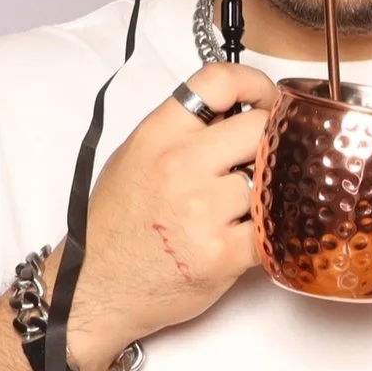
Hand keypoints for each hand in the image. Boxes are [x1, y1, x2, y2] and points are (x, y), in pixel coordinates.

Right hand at [69, 62, 278, 369]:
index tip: (269, 100)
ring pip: (272, 178)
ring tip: (254, 201)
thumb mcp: (137, 158)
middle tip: (268, 158)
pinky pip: (276, 227)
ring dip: (273, 189)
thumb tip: (242, 110)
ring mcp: (203, 210)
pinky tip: (264, 229)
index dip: (256, 85)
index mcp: (157, 136)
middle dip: (273, 142)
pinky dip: (279, 227)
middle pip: (261, 128)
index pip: (217, 81)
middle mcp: (180, 166)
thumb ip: (186, 131)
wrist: (93, 289)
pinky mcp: (222, 254)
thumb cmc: (117, 225)